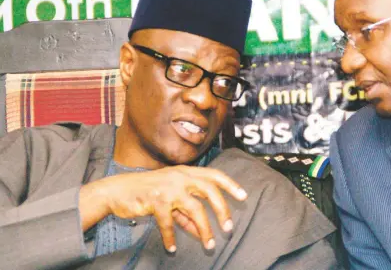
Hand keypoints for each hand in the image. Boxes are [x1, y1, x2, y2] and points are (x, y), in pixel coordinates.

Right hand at [80, 165, 247, 251]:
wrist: (117, 191)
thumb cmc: (147, 193)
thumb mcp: (169, 200)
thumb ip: (186, 214)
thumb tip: (201, 232)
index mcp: (185, 172)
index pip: (214, 174)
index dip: (230, 184)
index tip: (244, 196)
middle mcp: (180, 176)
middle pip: (209, 189)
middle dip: (222, 209)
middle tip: (229, 227)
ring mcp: (168, 187)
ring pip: (195, 209)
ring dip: (204, 229)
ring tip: (209, 245)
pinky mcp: (155, 200)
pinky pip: (168, 223)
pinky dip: (171, 238)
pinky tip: (172, 248)